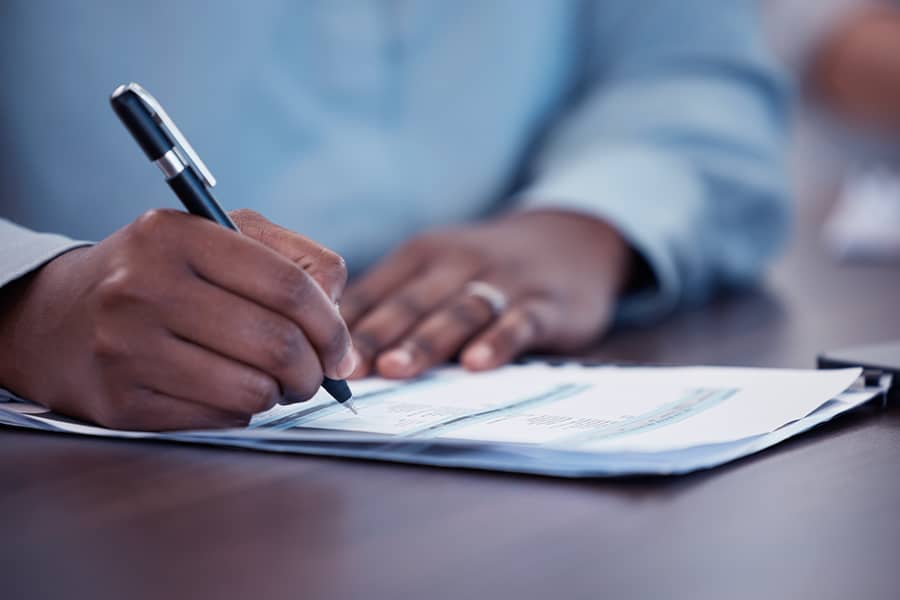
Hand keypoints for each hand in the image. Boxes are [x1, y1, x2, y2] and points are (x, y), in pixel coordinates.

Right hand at [0, 209, 353, 430]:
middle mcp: (144, 286)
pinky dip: (241, 410)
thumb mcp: (219, 237)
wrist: (59, 316)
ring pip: (253, 391)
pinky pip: (221, 418)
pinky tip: (226, 389)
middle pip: (277, 343)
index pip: (289, 286)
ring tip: (273, 381)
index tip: (340, 348)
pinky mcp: (122, 401)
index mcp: (176, 233)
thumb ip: (292, 259)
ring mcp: (128, 347)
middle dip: (314, 370)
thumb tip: (339, 315)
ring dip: (281, 394)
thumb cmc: (160, 273)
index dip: (332, 325)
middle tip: (315, 374)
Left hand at [341, 210, 631, 378]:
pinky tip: (478, 364)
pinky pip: (519, 322)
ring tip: (396, 369)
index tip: (311, 352)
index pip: (376, 291)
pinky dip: (498, 341)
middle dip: (375, 335)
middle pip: (411, 302)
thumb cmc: (484, 268)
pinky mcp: (544, 303)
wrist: (570, 240)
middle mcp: (458, 262)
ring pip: (459, 311)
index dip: (344, 324)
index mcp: (422, 255)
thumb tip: (329, 347)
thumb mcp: (437, 270)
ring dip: (426, 340)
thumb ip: (394, 303)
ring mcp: (503, 282)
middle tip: (344, 369)